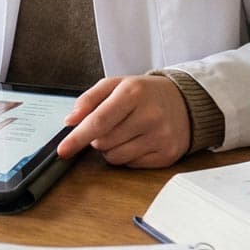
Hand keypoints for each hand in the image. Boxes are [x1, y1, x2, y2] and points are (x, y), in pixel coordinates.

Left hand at [56, 75, 190, 167]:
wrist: (186, 102)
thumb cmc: (146, 93)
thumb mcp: (117, 84)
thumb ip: (90, 99)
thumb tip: (71, 121)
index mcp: (133, 93)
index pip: (98, 121)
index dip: (77, 138)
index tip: (63, 150)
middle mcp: (149, 115)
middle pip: (104, 142)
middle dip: (98, 138)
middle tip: (112, 125)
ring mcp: (160, 137)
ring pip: (115, 157)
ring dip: (111, 148)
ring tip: (125, 132)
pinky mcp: (167, 154)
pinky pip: (131, 165)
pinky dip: (127, 156)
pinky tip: (138, 141)